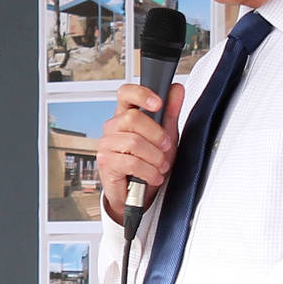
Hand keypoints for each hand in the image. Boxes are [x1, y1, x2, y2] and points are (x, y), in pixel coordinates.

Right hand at [96, 81, 184, 221]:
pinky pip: (131, 162)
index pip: (125, 93)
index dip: (141, 94)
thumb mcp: (165, 135)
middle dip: (156, 134)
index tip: (158, 103)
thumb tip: (176, 89)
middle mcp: (113, 127)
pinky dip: (148, 171)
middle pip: (133, 118)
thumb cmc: (149, 161)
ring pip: (134, 142)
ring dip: (154, 157)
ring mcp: (107, 145)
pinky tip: (153, 176)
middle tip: (166, 146)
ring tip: (161, 165)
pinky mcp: (106, 163)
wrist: (138, 193)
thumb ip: (170, 112)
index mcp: (125, 115)